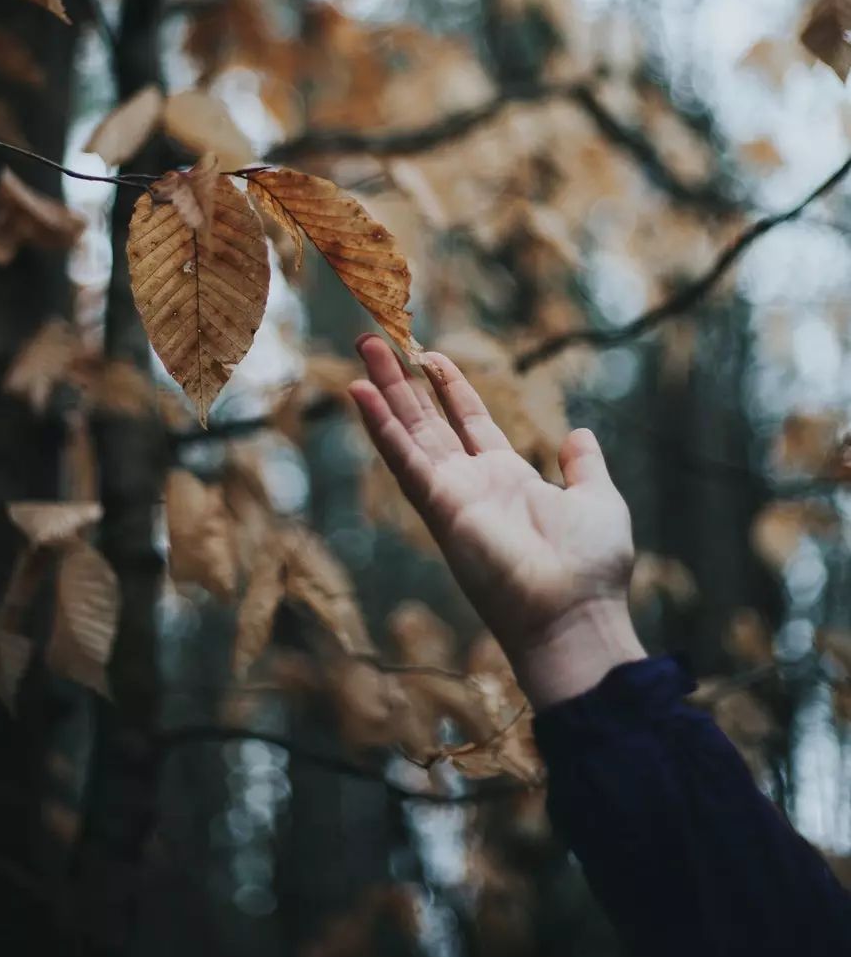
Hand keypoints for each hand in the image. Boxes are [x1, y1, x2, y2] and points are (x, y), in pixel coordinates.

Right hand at [348, 336, 644, 708]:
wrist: (575, 615)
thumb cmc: (591, 569)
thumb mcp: (596, 500)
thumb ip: (583, 466)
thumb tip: (578, 433)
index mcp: (507, 478)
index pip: (468, 421)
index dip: (448, 387)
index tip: (429, 355)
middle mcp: (472, 483)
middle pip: (427, 420)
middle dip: (401, 381)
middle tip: (374, 341)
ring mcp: (451, 494)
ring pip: (408, 432)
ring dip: (383, 391)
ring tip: (363, 348)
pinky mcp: (440, 507)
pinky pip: (404, 460)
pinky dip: (381, 426)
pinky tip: (359, 394)